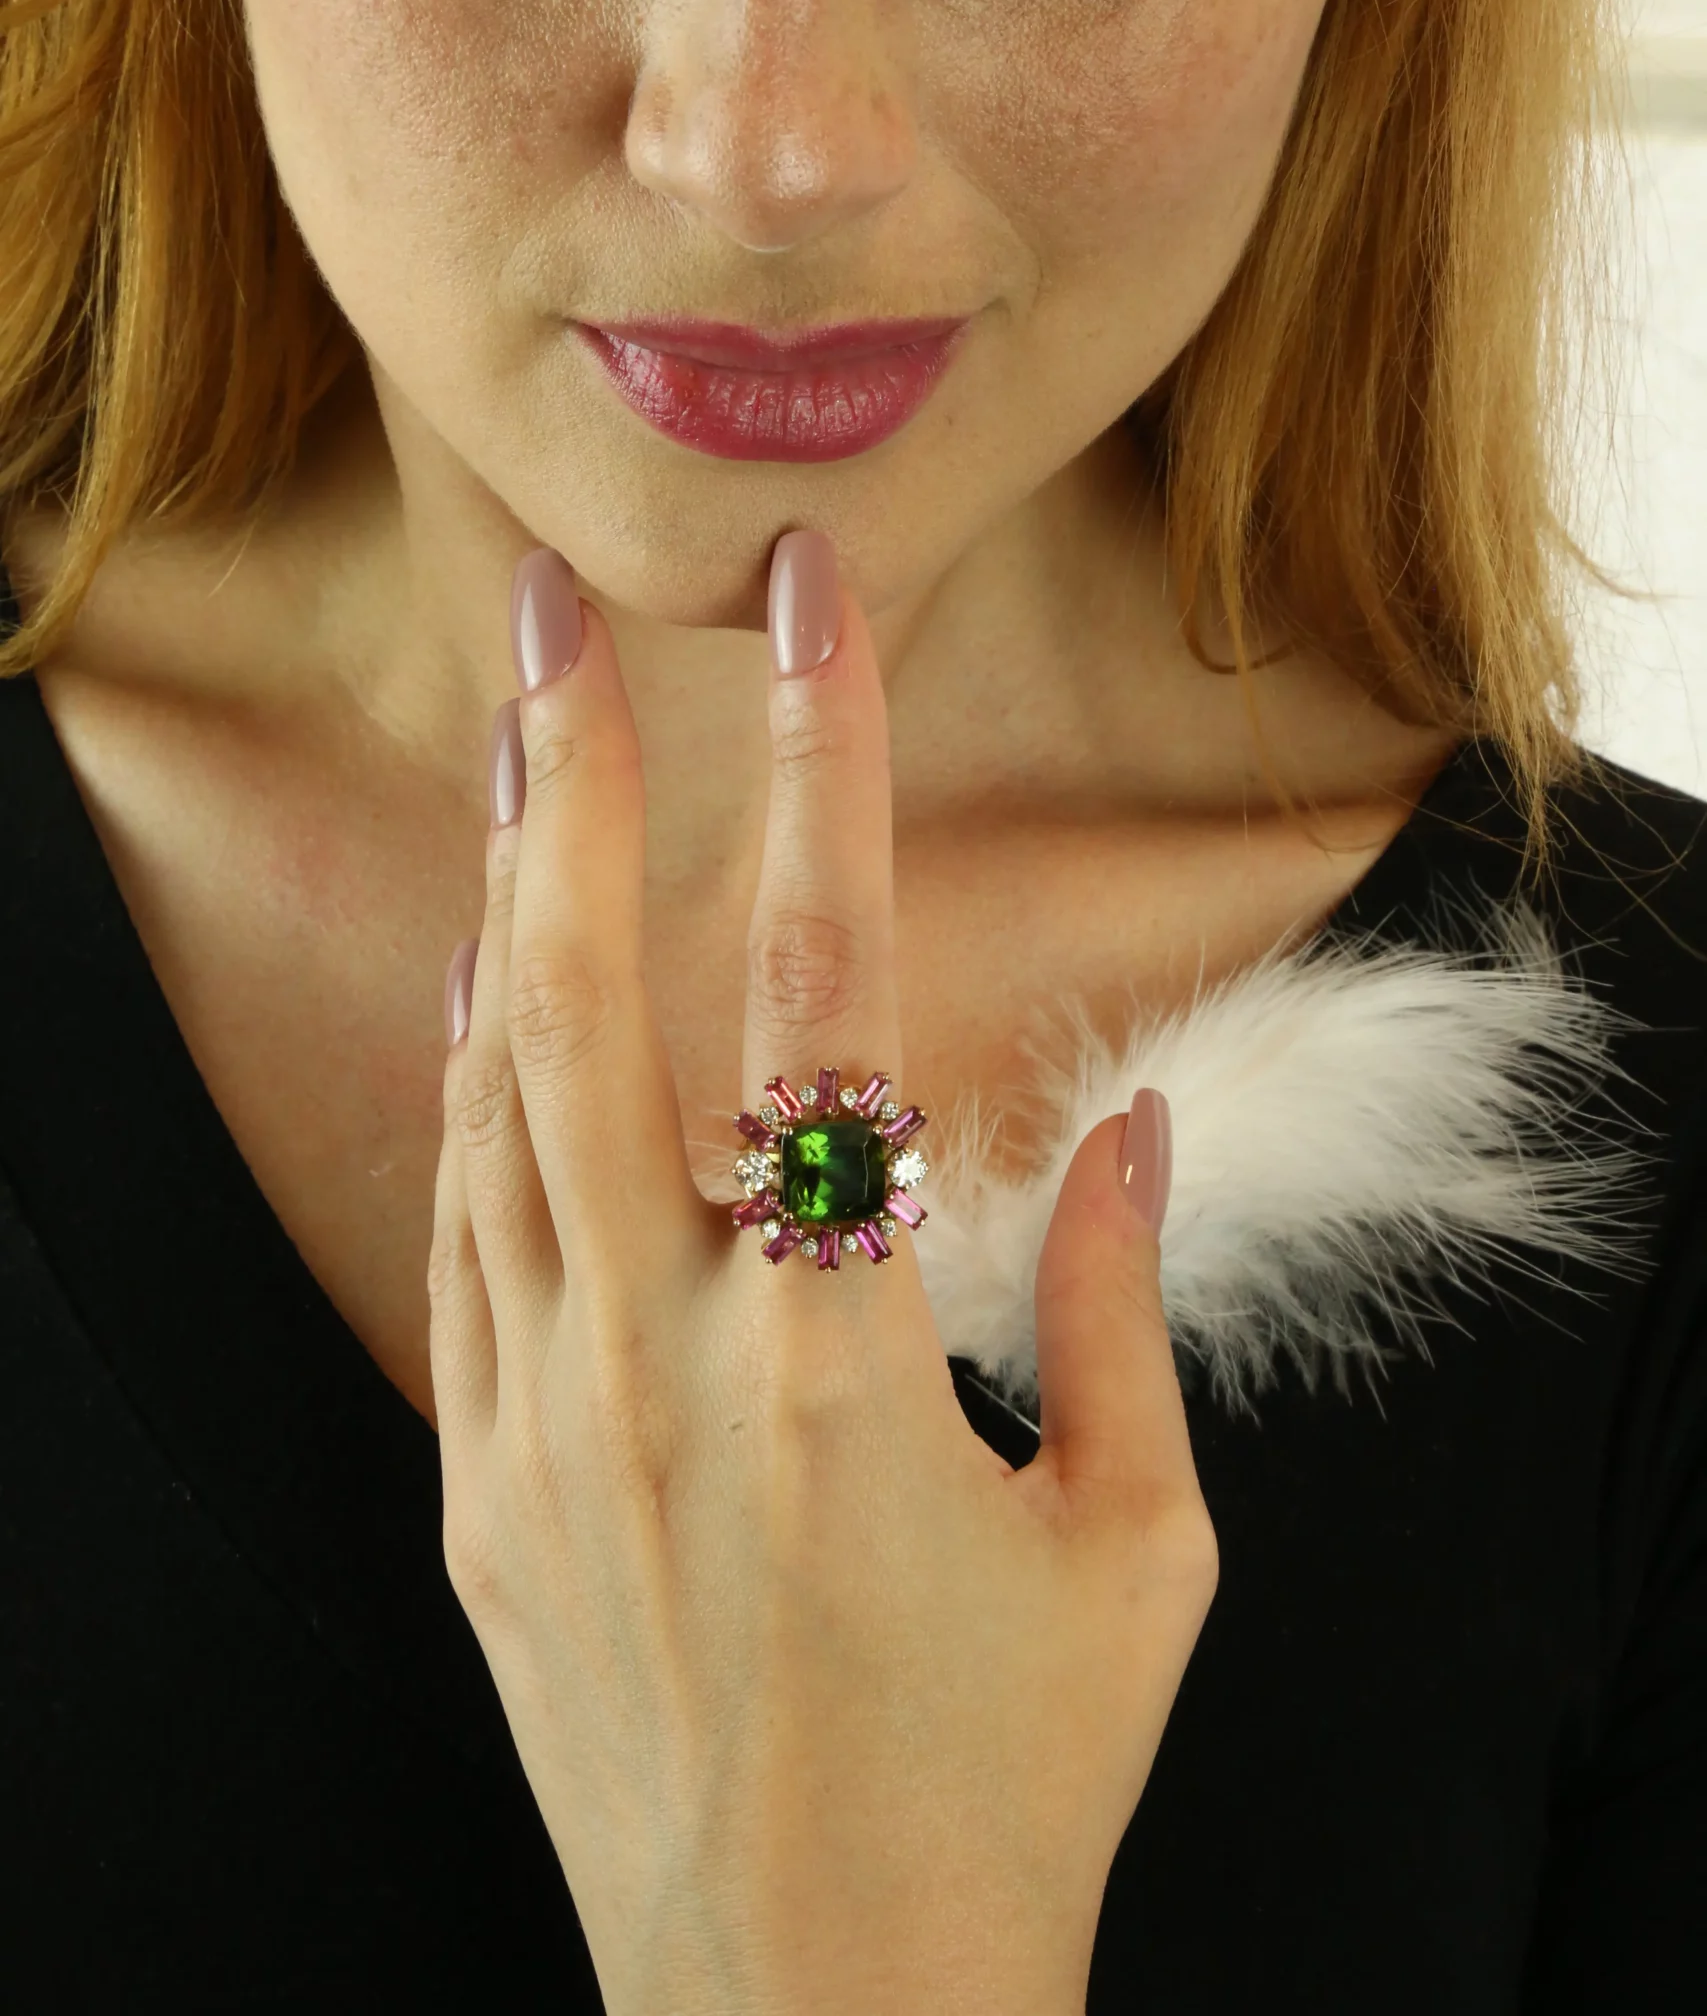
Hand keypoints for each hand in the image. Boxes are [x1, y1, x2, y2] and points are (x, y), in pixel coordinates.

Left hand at [429, 530, 1215, 2015]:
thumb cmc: (1003, 1800)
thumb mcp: (1132, 1554)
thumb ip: (1122, 1311)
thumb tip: (1126, 1128)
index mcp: (840, 1360)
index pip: (828, 994)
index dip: (828, 771)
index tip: (812, 610)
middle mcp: (660, 1365)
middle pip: (585, 1002)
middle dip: (567, 782)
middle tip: (548, 617)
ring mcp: (538, 1429)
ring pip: (491, 1100)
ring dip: (508, 909)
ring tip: (518, 753)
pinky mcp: (475, 1497)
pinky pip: (458, 1238)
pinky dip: (470, 1092)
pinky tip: (484, 993)